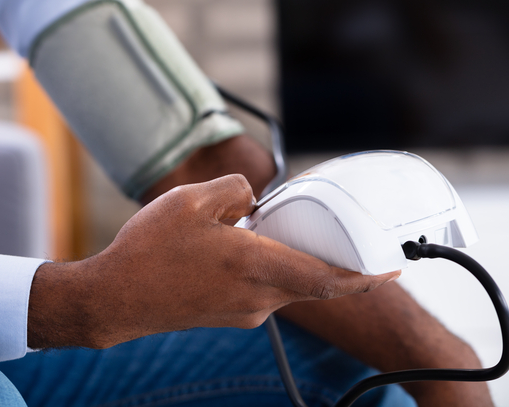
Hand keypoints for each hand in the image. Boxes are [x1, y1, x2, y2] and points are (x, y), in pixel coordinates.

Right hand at [28, 174, 398, 349]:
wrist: (114, 299)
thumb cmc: (150, 250)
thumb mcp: (191, 200)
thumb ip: (235, 192)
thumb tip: (252, 202)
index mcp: (257, 267)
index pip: (328, 278)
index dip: (366, 276)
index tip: (394, 269)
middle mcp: (258, 298)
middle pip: (308, 278)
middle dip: (322, 255)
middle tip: (323, 229)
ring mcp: (243, 313)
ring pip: (280, 281)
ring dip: (280, 257)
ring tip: (247, 230)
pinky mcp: (227, 317)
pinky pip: (258, 289)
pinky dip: (259, 268)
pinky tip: (225, 250)